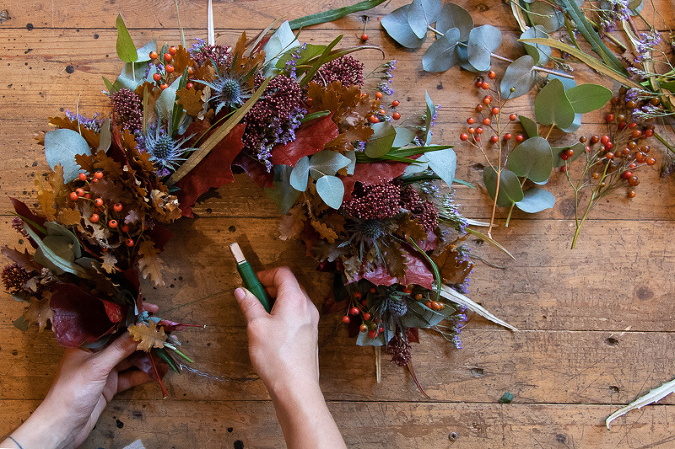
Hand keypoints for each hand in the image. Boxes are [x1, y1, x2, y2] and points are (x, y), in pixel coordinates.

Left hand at [2, 302, 157, 448]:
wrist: (62, 427)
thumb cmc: (71, 391)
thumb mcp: (97, 367)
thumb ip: (120, 348)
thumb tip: (142, 330)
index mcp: (87, 342)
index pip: (113, 323)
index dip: (133, 315)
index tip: (153, 310)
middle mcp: (97, 353)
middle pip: (125, 340)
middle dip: (145, 337)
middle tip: (166, 334)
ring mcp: (104, 369)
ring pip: (130, 358)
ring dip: (148, 356)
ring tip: (167, 352)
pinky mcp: (110, 385)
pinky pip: (131, 375)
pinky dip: (145, 373)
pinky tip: (159, 371)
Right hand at [234, 266, 319, 396]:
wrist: (296, 386)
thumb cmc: (276, 357)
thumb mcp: (256, 327)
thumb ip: (249, 304)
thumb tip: (241, 291)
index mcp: (295, 299)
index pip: (283, 272)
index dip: (265, 274)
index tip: (250, 283)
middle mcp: (307, 306)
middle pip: (289, 284)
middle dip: (269, 287)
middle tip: (252, 299)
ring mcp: (311, 320)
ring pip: (293, 300)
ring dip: (275, 301)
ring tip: (259, 317)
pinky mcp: (310, 333)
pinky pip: (297, 314)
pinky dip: (283, 313)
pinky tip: (270, 330)